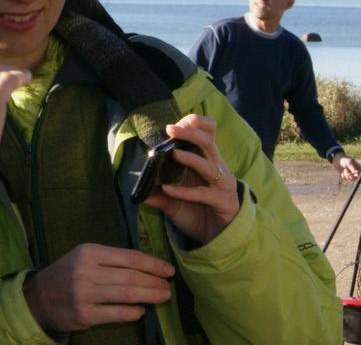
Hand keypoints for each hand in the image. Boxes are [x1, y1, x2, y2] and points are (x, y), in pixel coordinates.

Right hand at [22, 244, 173, 331]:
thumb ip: (111, 259)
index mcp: (89, 252)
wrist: (38, 297)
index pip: (129, 257)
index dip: (152, 264)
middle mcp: (86, 271)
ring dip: (150, 296)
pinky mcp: (84, 314)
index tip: (168, 270)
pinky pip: (117, 314)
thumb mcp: (84, 257)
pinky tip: (141, 310)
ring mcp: (84, 294)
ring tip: (162, 296)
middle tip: (167, 286)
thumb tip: (147, 266)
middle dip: (154, 281)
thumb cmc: (68, 273)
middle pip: (131, 276)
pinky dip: (133, 312)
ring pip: (127, 294)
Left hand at [143, 114, 239, 244]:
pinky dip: (185, 192)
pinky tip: (167, 190)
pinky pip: (204, 193)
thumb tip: (136, 188)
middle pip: (208, 141)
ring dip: (190, 158)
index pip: (207, 132)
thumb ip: (157, 193)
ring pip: (209, 164)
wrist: (217, 237)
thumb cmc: (196, 212)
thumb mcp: (173, 201)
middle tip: (171, 128)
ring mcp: (222, 183)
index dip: (193, 124)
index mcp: (205, 160)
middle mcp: (215, 167)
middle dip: (190, 132)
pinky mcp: (224, 201)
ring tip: (173, 154)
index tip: (172, 124)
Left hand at [331, 152, 360, 181]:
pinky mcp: (346, 176)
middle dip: (352, 177)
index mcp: (358, 168)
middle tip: (348, 174)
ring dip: (347, 176)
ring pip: (351, 179)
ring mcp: (351, 175)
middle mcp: (356, 172)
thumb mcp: (349, 163)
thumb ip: (352, 168)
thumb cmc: (344, 160)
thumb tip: (357, 173)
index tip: (356, 176)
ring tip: (344, 170)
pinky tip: (342, 171)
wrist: (337, 160)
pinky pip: (346, 179)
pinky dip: (343, 176)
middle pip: (357, 178)